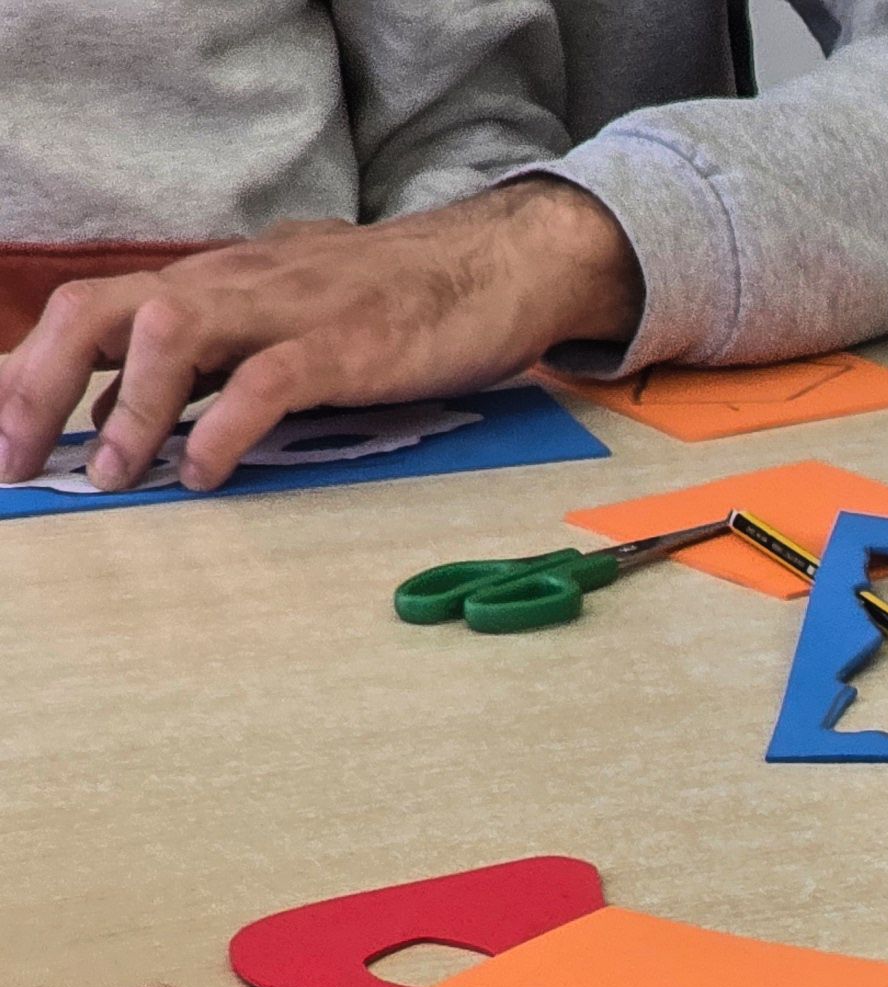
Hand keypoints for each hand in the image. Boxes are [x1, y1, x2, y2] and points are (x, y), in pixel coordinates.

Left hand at [0, 180, 644, 492]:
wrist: (495, 265)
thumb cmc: (397, 303)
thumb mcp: (282, 323)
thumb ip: (206, 365)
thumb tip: (122, 418)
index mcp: (210, 286)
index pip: (88, 314)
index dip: (29, 370)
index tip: (2, 434)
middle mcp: (228, 286)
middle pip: (95, 312)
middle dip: (37, 384)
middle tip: (20, 460)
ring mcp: (285, 311)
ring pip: (165, 335)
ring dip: (125, 411)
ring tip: (113, 478)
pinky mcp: (345, 345)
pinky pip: (264, 381)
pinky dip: (222, 428)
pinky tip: (204, 472)